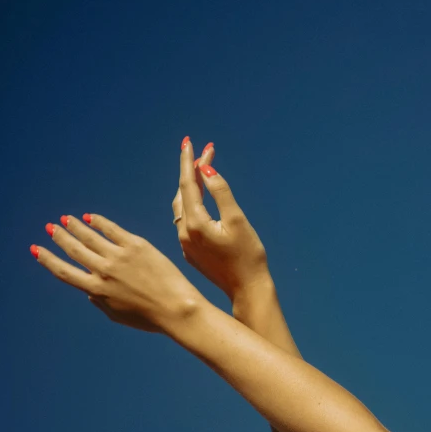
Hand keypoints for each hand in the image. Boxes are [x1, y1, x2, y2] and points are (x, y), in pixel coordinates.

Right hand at [30, 213, 202, 332]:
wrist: (177, 308)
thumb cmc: (150, 317)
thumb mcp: (118, 315)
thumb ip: (99, 302)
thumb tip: (88, 290)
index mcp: (97, 290)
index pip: (64, 272)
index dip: (48, 259)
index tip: (36, 249)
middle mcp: (104, 271)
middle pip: (74, 250)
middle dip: (59, 237)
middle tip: (51, 227)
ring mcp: (119, 256)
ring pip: (89, 236)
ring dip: (74, 226)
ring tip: (66, 219)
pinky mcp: (136, 245)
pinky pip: (111, 229)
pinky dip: (98, 222)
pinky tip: (91, 217)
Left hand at [173, 139, 269, 301]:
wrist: (247, 289)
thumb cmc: (248, 256)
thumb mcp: (237, 220)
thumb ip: (220, 192)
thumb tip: (205, 169)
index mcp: (195, 224)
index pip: (187, 184)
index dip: (188, 161)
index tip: (188, 141)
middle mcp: (184, 234)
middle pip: (183, 193)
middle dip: (192, 171)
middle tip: (203, 151)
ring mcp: (185, 244)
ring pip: (182, 207)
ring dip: (190, 187)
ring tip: (200, 169)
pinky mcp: (190, 252)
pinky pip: (185, 221)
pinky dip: (192, 204)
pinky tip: (199, 198)